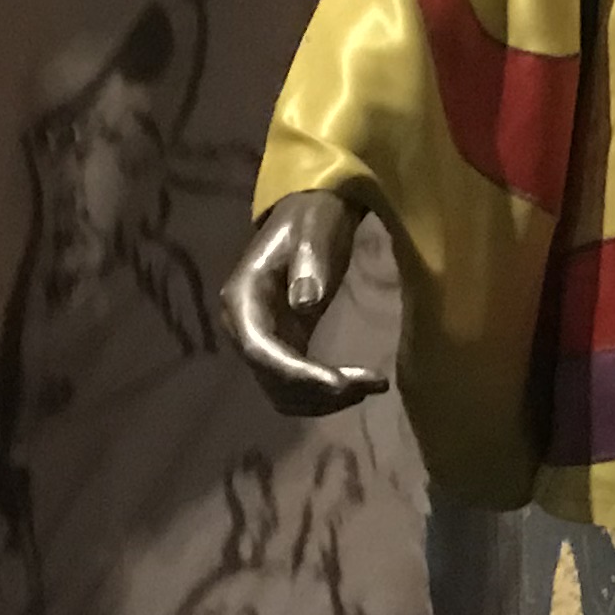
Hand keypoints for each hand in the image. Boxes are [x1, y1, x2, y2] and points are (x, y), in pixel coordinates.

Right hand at [222, 189, 389, 414]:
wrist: (309, 214)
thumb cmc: (312, 220)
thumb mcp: (314, 233)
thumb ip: (308, 264)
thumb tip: (303, 303)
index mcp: (243, 299)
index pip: (261, 352)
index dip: (299, 376)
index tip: (342, 384)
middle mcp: (243, 327)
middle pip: (273, 380)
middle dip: (319, 391)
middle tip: (371, 385)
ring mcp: (260, 340)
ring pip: (282, 392)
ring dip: (323, 400)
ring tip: (370, 386)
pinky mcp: (280, 346)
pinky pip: (293, 386)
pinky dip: (322, 395)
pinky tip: (356, 386)